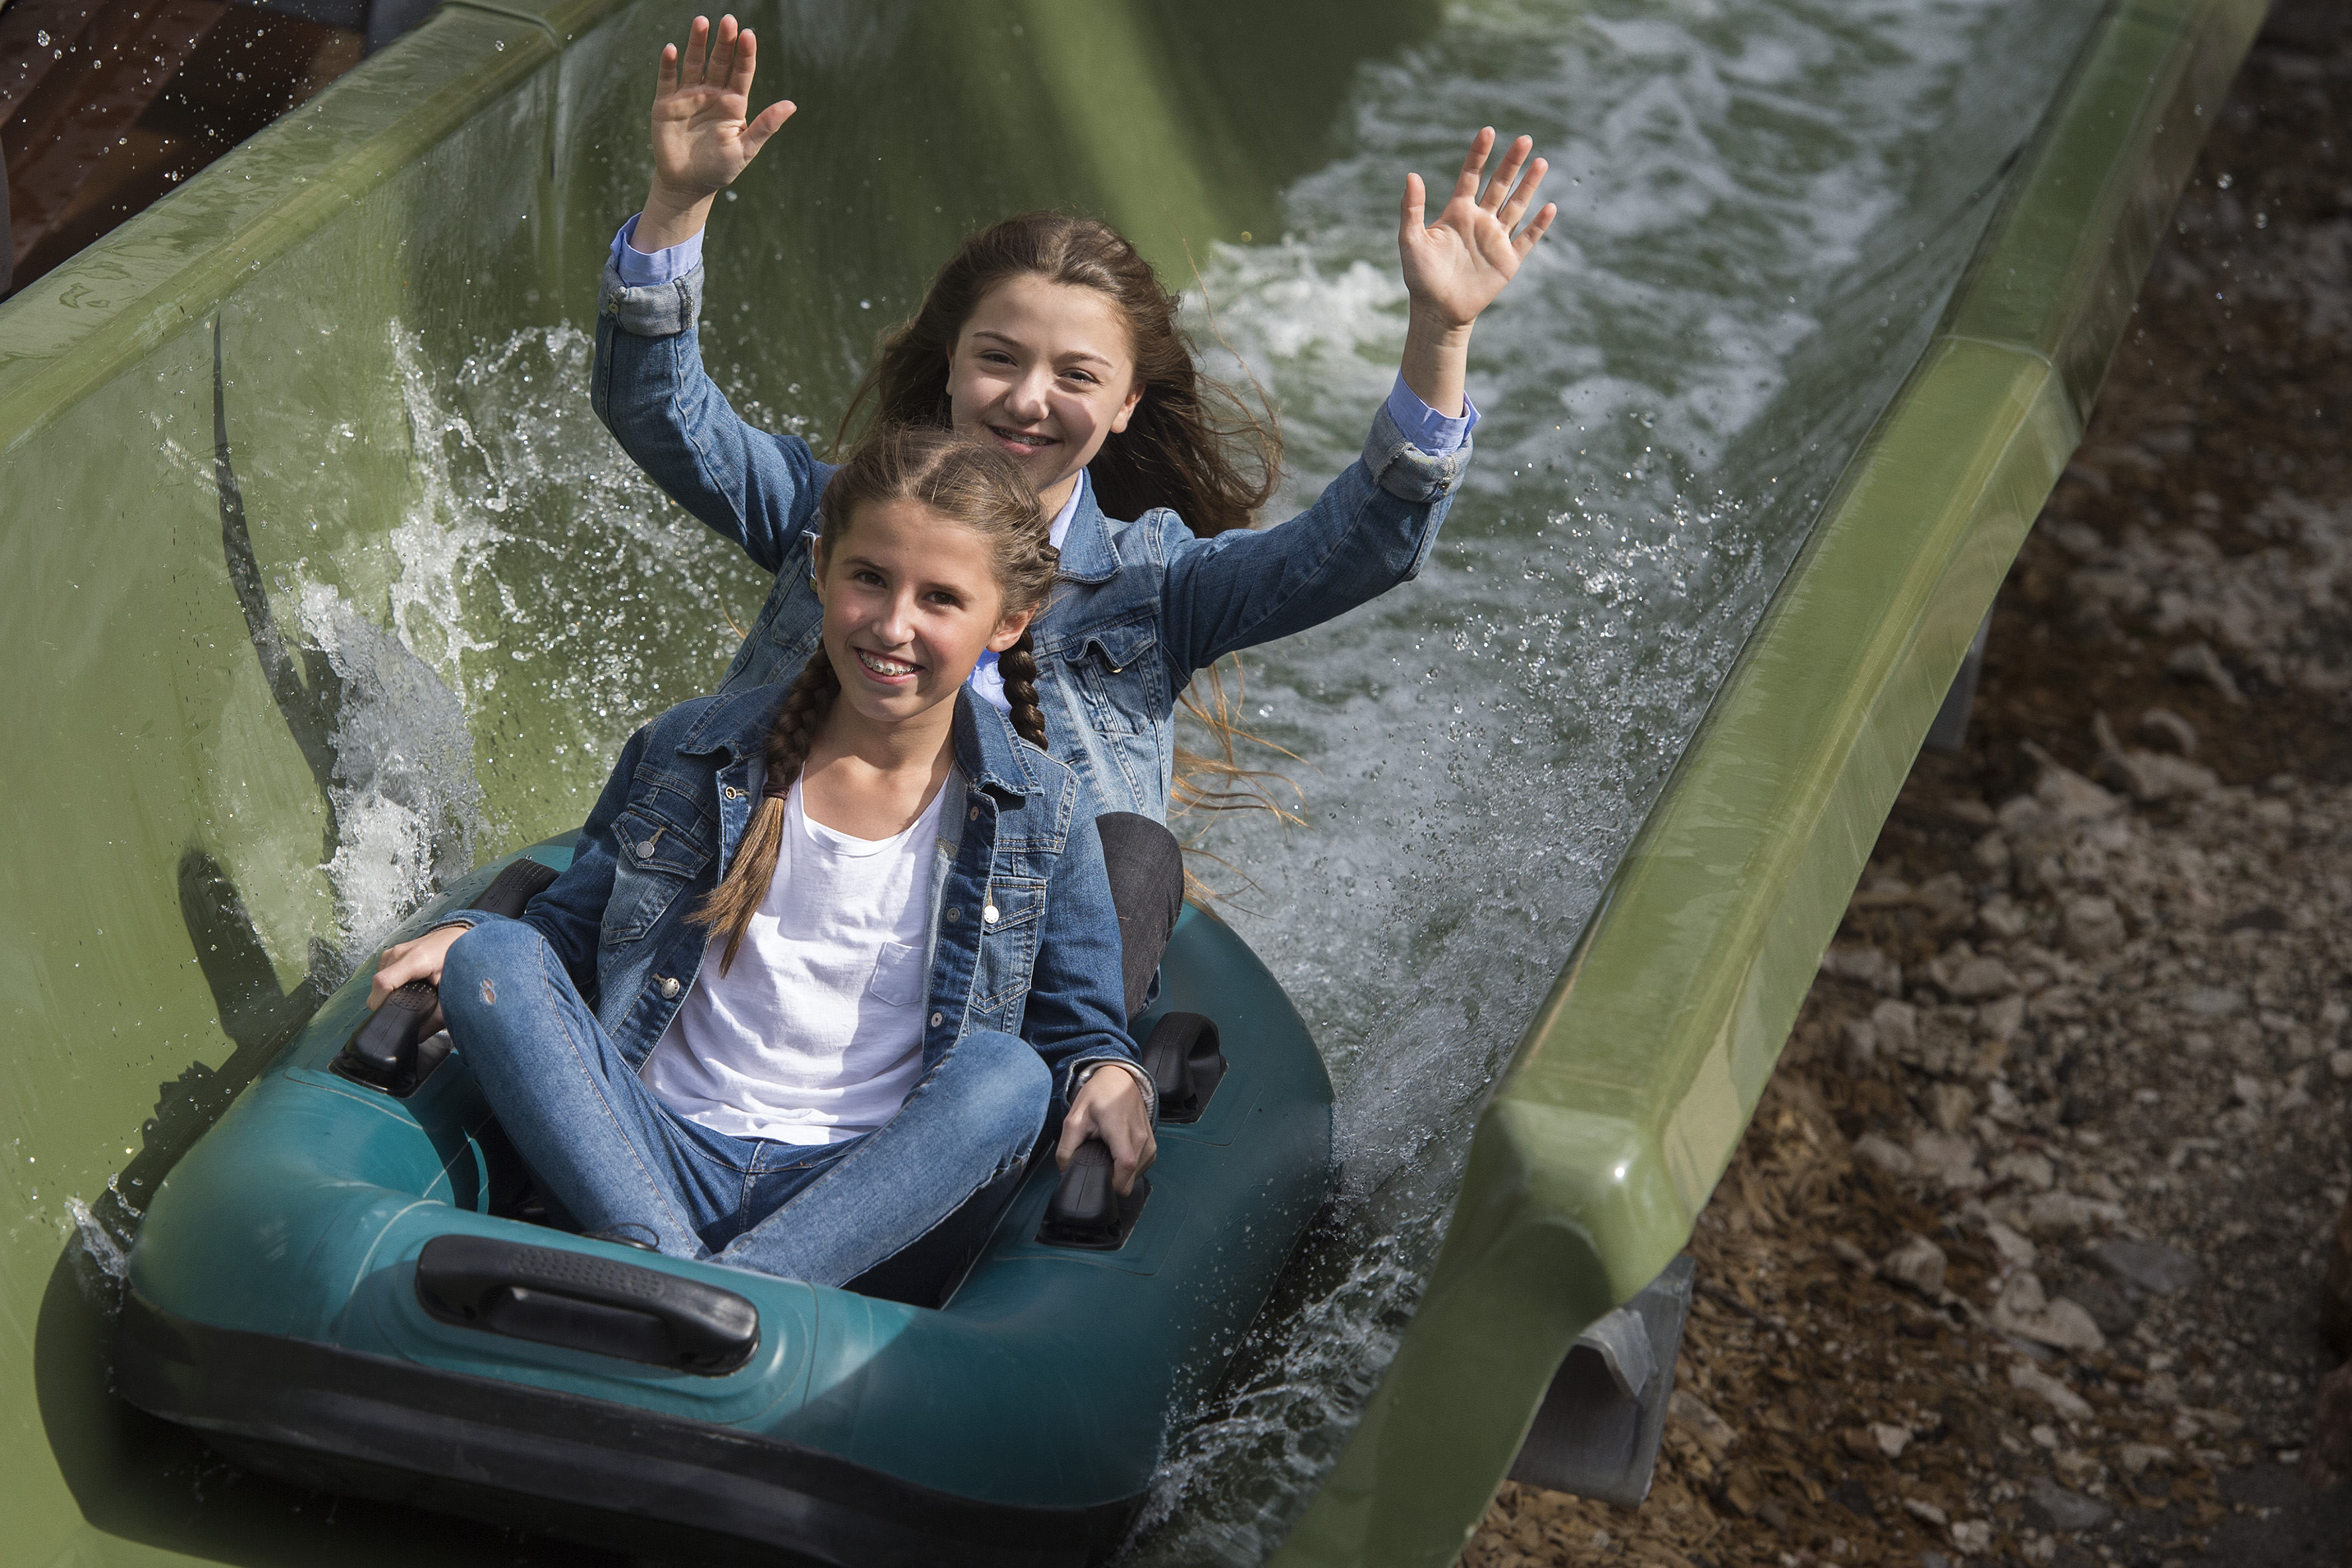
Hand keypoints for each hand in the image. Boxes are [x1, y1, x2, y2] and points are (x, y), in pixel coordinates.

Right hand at [366, 923, 468, 1031]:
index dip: (381, 1004)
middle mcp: (401, 952)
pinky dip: (393, 983)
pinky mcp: (393, 953)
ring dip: (391, 992)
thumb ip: (436, 1017)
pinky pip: (384, 973)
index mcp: (416, 959)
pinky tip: (409, 985)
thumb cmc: (461, 960)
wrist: (463, 938)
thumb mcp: (453, 991)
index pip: (382, 982)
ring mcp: (395, 951)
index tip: (388, 1015)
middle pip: (378, 986)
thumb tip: (419, 1035)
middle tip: (409, 1007)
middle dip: (389, 1002)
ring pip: (379, 981)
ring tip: (412, 993)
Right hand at [640, 14, 794, 247]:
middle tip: (728, 20)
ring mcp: (688, 96)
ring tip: (702, 22)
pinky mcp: (666, 103)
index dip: (745, 54)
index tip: (748, 35)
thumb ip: (765, 126)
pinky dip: (669, 65)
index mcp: (733, 104)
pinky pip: (667, 79)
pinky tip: (672, 50)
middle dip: (724, 42)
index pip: (741, 72)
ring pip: (694, 63)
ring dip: (697, 43)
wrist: (687, 184)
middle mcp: (712, 94)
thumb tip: (791, 105)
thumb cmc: (719, 169)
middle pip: (719, 62)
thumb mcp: (745, 149)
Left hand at [1058, 1065, 1156, 1195]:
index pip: (1126, 1165)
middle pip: (1131, 1177)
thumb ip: (1066, 1148)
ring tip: (1107, 1158)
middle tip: (1097, 1168)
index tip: (1099, 1184)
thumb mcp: (1074, 1119)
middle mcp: (1140, 1138)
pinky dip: (1130, 1170)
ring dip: (1121, 1175)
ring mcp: (1149, 1142)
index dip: (1113, 1183)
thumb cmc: (1098, 1096)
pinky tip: (1117, 1158)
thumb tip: (1065, 1172)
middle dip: (1113, 1182)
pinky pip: (1142, 1167)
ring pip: (1137, 1175)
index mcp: (1121, 1129)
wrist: (1119, 1079)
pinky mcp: (1152, 1145)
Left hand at [1393, 129, 1553, 418]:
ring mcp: (1495, 240)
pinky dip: (1539, 225)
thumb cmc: (1420, 277)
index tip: (1487, 132)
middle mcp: (1479, 221)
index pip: (1471, 176)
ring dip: (1529, 185)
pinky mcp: (1507, 261)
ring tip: (1541, 161)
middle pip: (1499, 185)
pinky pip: (1527, 239)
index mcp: (1457, 213)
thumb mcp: (1410, 240)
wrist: (1438, 313)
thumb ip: (1411, 208)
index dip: (1479, 154)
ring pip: (1516, 206)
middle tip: (1525, 139)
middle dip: (1512, 163)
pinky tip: (1549, 207)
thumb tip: (1411, 175)